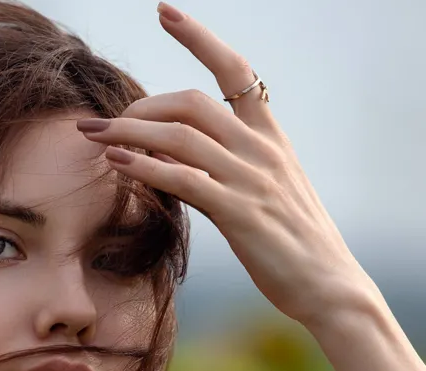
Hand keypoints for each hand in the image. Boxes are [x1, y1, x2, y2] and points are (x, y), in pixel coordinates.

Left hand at [78, 2, 379, 329]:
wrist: (331, 288)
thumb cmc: (293, 247)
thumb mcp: (266, 194)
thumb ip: (227, 168)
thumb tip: (177, 157)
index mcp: (271, 138)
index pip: (236, 71)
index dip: (199, 37)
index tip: (164, 11)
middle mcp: (262, 150)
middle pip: (193, 102)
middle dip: (142, 106)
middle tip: (104, 123)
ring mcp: (252, 180)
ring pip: (181, 136)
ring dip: (130, 133)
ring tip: (95, 137)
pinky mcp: (240, 214)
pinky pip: (185, 180)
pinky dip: (146, 167)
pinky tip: (118, 164)